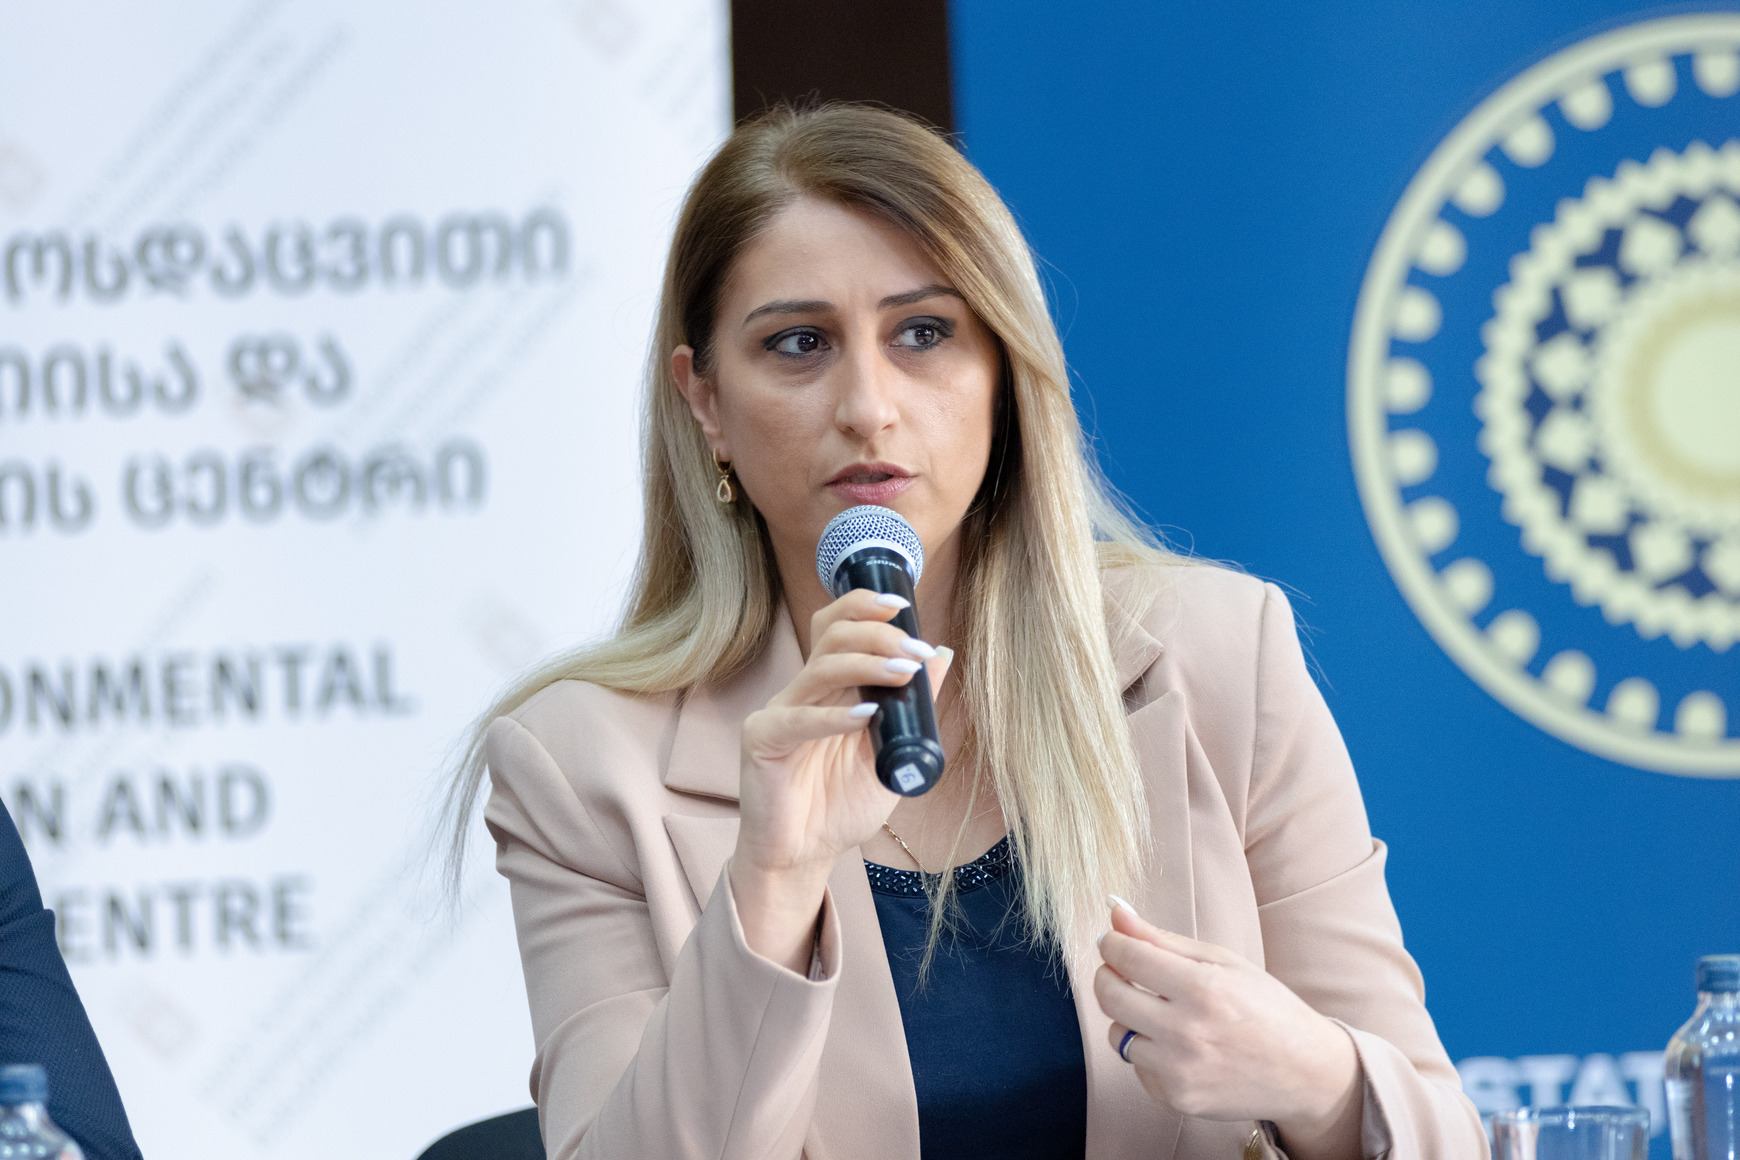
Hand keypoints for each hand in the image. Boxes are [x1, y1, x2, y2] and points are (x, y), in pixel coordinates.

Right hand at [729, 589, 951, 970]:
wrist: (803, 855)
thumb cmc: (840, 806)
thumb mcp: (891, 753)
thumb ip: (914, 706)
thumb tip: (942, 652)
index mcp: (828, 687)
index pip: (838, 626)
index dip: (866, 607)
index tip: (904, 605)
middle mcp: (801, 691)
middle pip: (830, 635)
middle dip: (877, 634)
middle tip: (913, 651)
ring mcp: (778, 712)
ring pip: (818, 668)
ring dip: (865, 665)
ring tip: (902, 674)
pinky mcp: (762, 741)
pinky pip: (797, 719)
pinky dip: (834, 715)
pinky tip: (865, 716)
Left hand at [1095, 900, 1362, 1159]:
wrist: (1306, 1073)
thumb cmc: (1266, 1008)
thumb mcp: (1224, 961)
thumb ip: (1162, 939)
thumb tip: (1113, 911)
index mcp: (1203, 988)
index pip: (1126, 957)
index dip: (1113, 943)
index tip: (1116, 942)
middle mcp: (1187, 1032)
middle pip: (1110, 996)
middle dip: (1108, 976)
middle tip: (1125, 972)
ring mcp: (1180, 1071)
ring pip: (1117, 1034)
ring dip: (1130, 1018)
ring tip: (1162, 1013)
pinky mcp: (1177, 1100)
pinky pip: (1137, 1066)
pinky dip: (1149, 1052)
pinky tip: (1179, 1046)